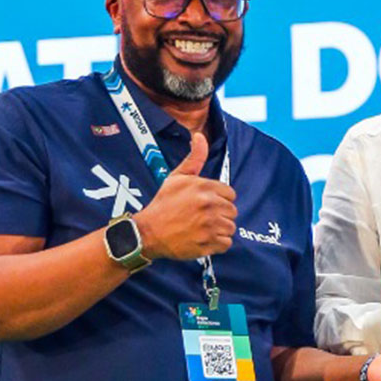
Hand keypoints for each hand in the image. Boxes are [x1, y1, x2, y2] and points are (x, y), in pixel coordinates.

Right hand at [133, 132, 237, 260]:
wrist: (148, 232)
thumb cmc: (163, 204)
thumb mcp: (177, 177)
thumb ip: (194, 158)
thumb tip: (199, 136)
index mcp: (205, 187)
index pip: (230, 194)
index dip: (219, 199)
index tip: (205, 204)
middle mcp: (209, 205)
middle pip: (232, 211)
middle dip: (220, 214)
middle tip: (202, 217)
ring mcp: (209, 225)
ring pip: (230, 227)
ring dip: (219, 229)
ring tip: (202, 228)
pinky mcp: (208, 243)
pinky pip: (226, 243)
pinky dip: (217, 244)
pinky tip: (203, 238)